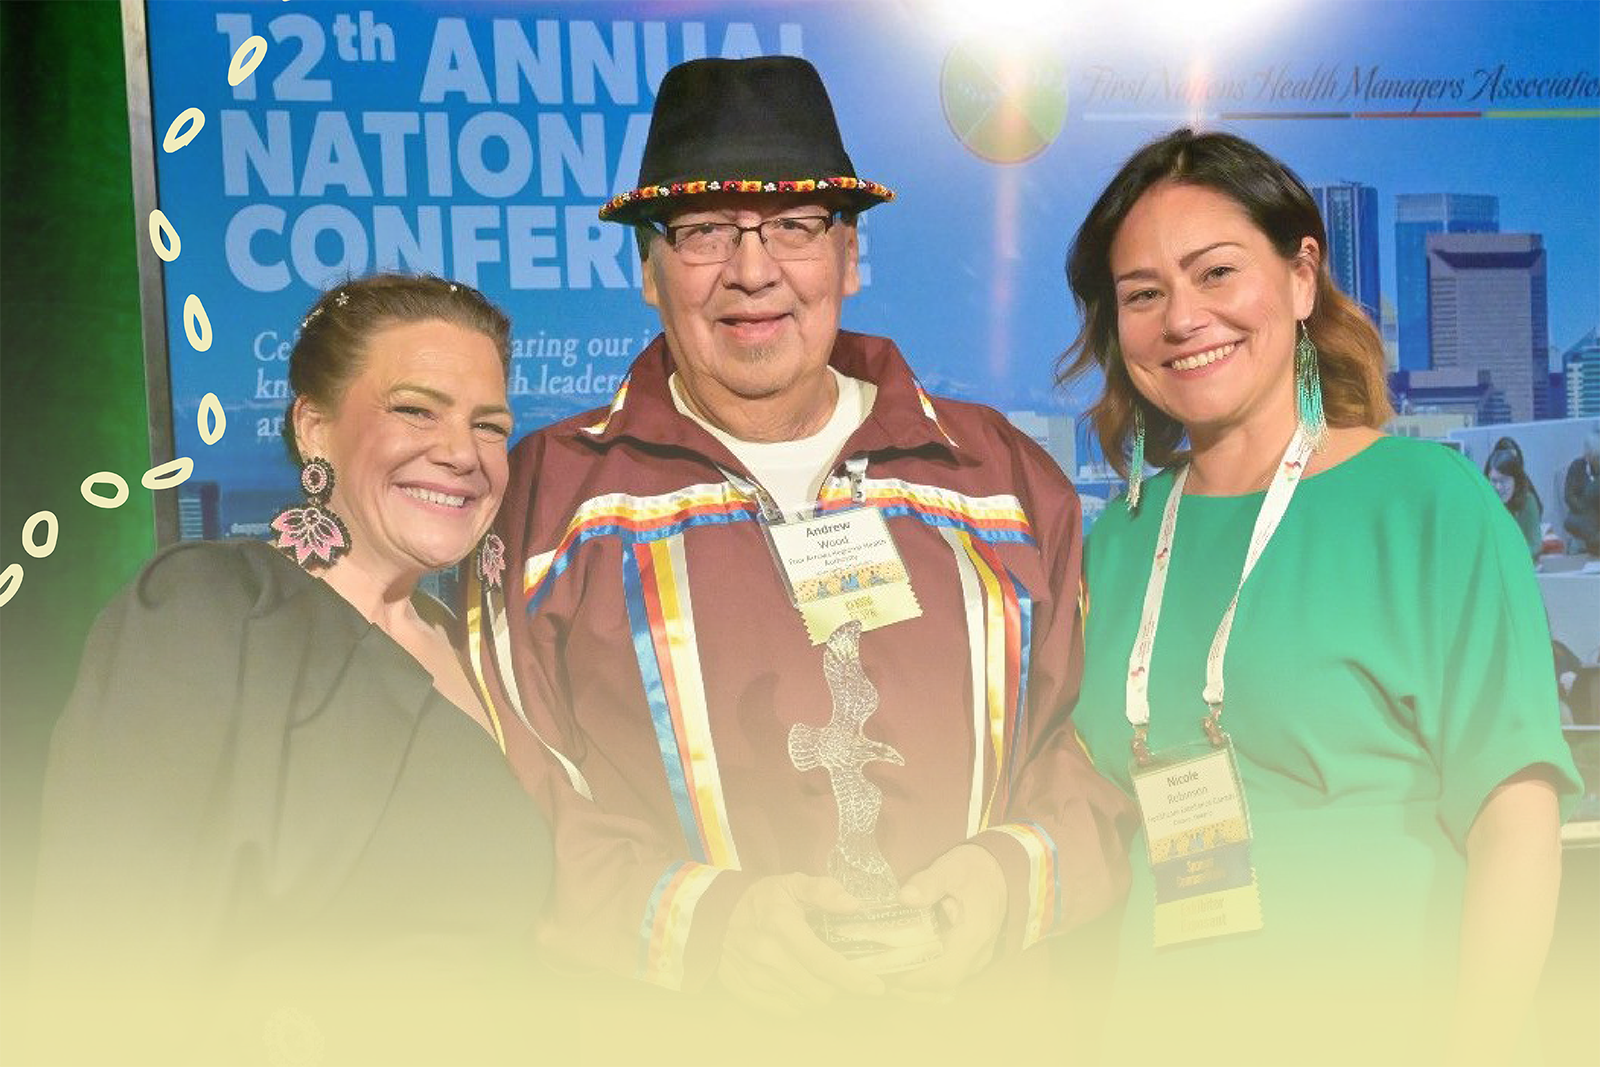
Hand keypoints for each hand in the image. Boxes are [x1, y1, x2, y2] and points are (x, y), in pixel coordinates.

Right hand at [716, 873, 884, 1012]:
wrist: (717, 914)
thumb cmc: (762, 898)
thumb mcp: (793, 883)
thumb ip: (825, 890)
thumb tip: (853, 905)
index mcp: (782, 925)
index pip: (824, 962)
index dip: (853, 978)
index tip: (874, 986)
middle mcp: (767, 954)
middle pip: (818, 991)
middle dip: (838, 987)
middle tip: (842, 975)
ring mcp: (754, 976)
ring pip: (803, 1004)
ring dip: (819, 996)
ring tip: (821, 979)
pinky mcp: (744, 990)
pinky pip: (783, 1010)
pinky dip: (799, 1004)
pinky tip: (801, 987)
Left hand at [888, 844, 1006, 999]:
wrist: (999, 869)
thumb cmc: (974, 868)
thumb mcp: (950, 868)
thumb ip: (928, 883)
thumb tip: (904, 897)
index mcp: (973, 935)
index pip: (943, 974)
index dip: (915, 979)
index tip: (889, 971)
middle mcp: (978, 953)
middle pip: (942, 986)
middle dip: (911, 986)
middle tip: (883, 972)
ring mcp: (978, 957)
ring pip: (947, 985)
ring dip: (919, 984)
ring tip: (892, 971)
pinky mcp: (973, 956)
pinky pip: (951, 976)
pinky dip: (929, 977)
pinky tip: (910, 964)